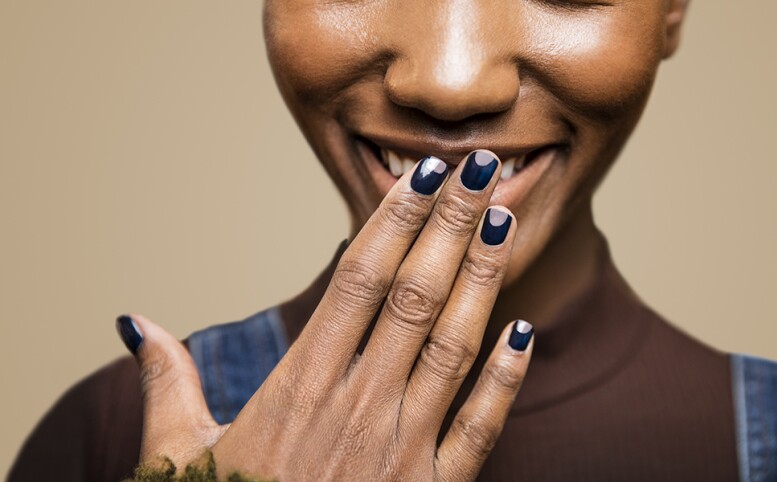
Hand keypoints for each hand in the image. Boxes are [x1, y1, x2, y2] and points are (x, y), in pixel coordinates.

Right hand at [118, 150, 533, 480]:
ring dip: (482, 280)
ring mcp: (399, 451)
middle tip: (478, 166)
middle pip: (412, 296)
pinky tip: (525, 333)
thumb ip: (167, 383)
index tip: (422, 175)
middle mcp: (355, 409)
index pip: (357, 281)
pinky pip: (480, 429)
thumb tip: (135, 324)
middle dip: (450, 225)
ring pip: (451, 346)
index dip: (394, 221)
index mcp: (296, 390)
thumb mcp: (176, 456)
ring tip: (502, 221)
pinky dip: (507, 381)